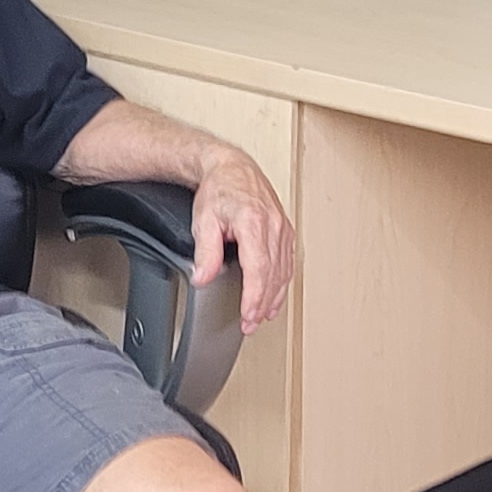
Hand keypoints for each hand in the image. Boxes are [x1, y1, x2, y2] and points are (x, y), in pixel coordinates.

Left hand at [185, 150, 293, 332]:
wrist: (232, 168)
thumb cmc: (220, 189)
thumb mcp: (203, 220)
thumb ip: (205, 252)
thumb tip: (203, 278)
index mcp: (254, 222)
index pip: (259, 269)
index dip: (255, 297)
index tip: (248, 315)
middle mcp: (273, 225)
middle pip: (274, 275)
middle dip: (262, 304)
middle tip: (250, 324)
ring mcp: (283, 228)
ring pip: (284, 271)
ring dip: (274, 297)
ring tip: (261, 316)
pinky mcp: (285, 230)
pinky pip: (288, 263)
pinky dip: (282, 283)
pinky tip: (274, 296)